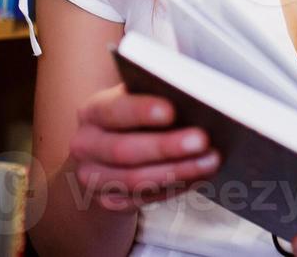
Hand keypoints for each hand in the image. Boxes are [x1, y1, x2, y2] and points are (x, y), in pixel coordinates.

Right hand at [68, 82, 220, 212]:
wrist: (106, 157)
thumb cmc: (133, 118)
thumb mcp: (136, 98)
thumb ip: (155, 94)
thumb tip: (193, 95)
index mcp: (92, 111)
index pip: (113, 110)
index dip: (141, 111)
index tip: (171, 111)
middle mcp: (85, 145)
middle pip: (124, 150)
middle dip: (166, 146)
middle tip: (203, 140)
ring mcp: (93, 178)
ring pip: (136, 180)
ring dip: (178, 171)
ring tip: (211, 160)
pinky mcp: (109, 202)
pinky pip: (144, 198)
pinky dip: (175, 187)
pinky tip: (199, 175)